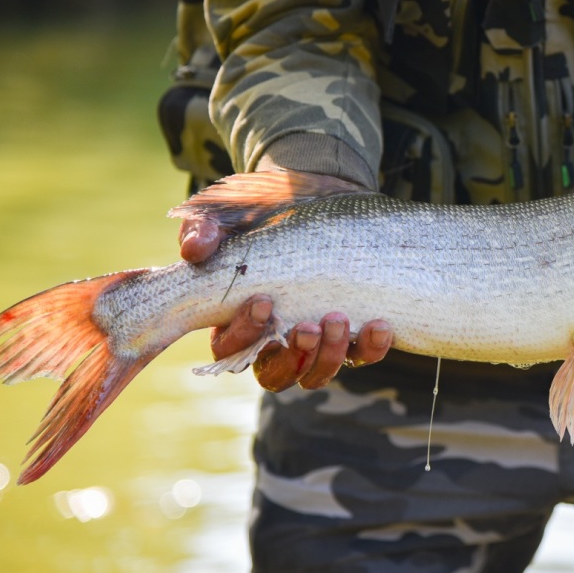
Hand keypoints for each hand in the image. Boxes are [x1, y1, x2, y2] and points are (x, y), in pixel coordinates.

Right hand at [179, 215, 391, 390]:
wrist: (312, 198)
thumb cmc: (259, 217)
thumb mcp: (226, 219)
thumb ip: (204, 232)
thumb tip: (194, 251)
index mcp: (235, 322)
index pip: (230, 347)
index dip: (245, 333)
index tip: (265, 302)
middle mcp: (274, 341)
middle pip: (276, 374)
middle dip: (293, 356)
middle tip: (307, 326)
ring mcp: (314, 341)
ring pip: (317, 373)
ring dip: (329, 355)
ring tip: (339, 320)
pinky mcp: (351, 331)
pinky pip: (360, 356)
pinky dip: (371, 348)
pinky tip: (379, 326)